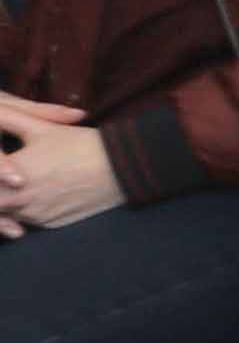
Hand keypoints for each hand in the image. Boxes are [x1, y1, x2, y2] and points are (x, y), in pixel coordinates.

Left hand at [0, 101, 122, 236]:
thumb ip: (7, 118)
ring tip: (24, 184)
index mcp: (13, 172)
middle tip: (9, 178)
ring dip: (8, 202)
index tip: (4, 168)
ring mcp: (36, 215)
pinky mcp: (50, 224)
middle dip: (1, 190)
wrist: (123, 167)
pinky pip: (28, 221)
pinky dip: (25, 211)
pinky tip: (37, 194)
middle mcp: (21, 199)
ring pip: (8, 214)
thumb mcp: (40, 126)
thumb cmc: (80, 144)